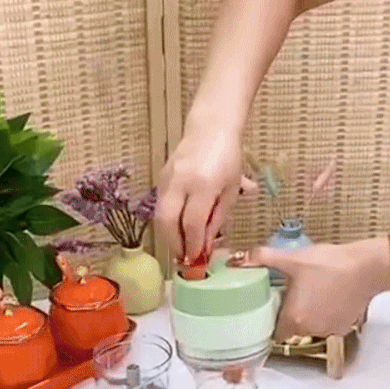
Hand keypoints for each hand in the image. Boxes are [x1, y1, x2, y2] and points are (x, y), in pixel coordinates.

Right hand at [156, 124, 242, 260]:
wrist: (211, 128)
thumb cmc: (228, 158)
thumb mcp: (230, 191)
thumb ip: (217, 219)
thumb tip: (206, 246)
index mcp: (203, 185)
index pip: (192, 223)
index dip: (193, 245)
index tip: (196, 260)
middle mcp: (181, 182)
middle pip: (168, 222)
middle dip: (174, 245)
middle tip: (184, 259)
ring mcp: (167, 178)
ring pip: (160, 215)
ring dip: (168, 236)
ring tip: (181, 248)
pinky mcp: (161, 177)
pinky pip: (160, 204)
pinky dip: (167, 221)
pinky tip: (177, 228)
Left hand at [232, 240, 389, 341]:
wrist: (367, 266)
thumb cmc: (329, 264)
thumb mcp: (293, 259)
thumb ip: (264, 258)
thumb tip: (239, 258)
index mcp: (295, 319)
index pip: (274, 332)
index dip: (270, 321)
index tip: (270, 307)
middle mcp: (311, 331)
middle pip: (292, 329)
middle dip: (290, 313)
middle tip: (290, 293)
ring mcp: (330, 330)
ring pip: (311, 327)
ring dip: (308, 314)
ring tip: (310, 292)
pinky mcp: (345, 326)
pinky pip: (328, 324)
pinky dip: (325, 314)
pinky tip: (327, 295)